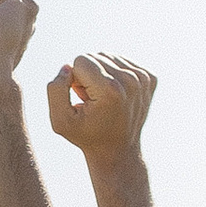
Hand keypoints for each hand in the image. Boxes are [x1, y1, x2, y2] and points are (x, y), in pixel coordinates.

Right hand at [45, 51, 155, 165]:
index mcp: (110, 89)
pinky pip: (122, 61)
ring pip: (108, 56)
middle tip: (92, 100)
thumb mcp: (60, 121)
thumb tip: (67, 67)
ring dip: (100, 74)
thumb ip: (55, 90)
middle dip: (87, 75)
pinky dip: (114, 74)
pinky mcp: (150, 78)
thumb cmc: (87, 135)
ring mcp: (143, 78)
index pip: (80, 60)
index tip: (83, 99)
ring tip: (102, 98)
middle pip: (95, 55)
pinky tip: (114, 94)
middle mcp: (130, 80)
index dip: (75, 79)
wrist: (118, 151)